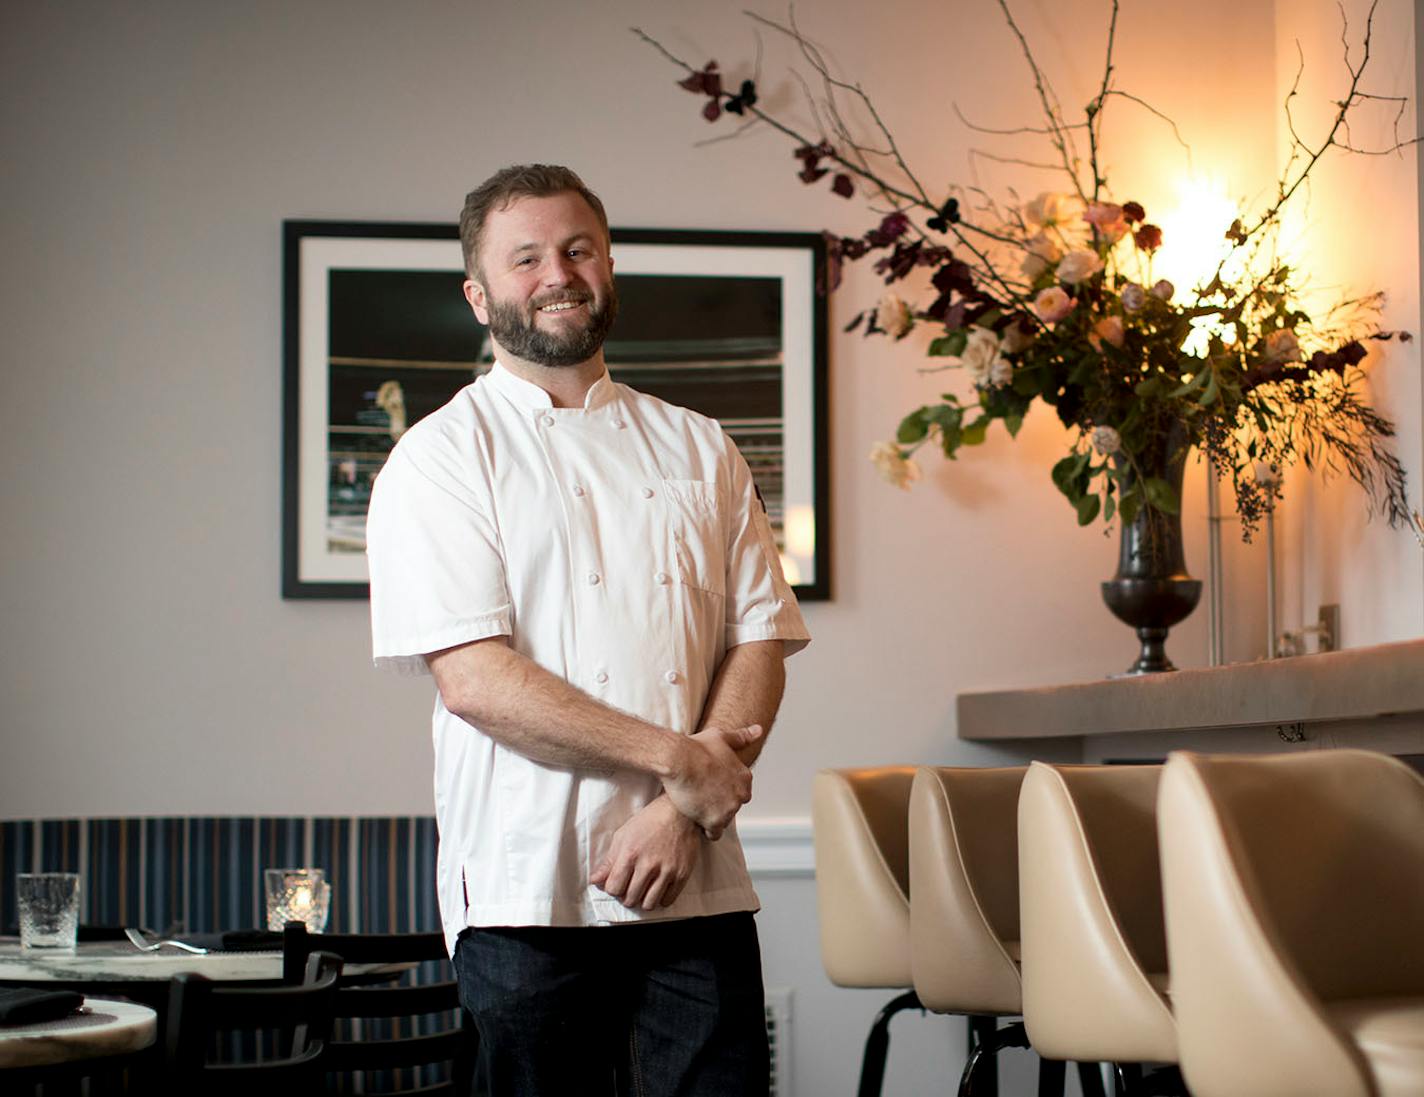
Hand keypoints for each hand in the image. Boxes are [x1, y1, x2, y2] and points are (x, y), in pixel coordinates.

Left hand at [590, 797, 700, 909]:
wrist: (678, 812)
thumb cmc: (648, 822)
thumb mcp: (623, 836)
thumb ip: (609, 861)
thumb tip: (595, 881)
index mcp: (630, 854)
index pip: (614, 888)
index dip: (613, 889)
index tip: (618, 884)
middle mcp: (648, 865)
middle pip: (630, 899)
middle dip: (627, 897)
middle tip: (631, 888)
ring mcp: (666, 871)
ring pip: (649, 904)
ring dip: (643, 901)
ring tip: (645, 890)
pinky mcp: (682, 874)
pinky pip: (668, 901)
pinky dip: (661, 899)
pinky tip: (659, 888)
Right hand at [662, 724, 761, 839]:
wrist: (679, 760)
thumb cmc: (697, 747)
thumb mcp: (721, 737)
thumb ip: (741, 737)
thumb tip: (758, 730)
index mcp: (745, 777)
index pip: (739, 791)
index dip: (723, 789)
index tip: (710, 785)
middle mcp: (742, 794)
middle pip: (732, 806)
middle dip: (719, 804)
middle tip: (700, 796)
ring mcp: (730, 809)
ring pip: (723, 820)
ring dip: (712, 816)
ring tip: (696, 806)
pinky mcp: (715, 821)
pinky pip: (714, 833)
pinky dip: (707, 830)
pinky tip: (696, 820)